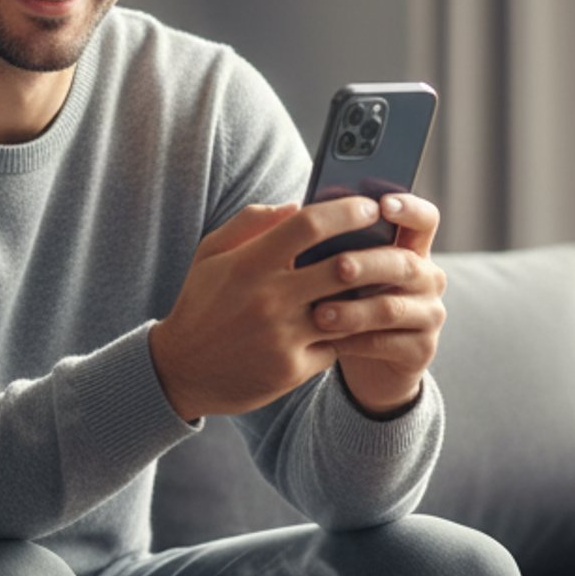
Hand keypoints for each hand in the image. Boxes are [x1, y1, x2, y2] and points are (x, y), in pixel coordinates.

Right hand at [148, 194, 444, 421]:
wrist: (181, 369)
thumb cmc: (200, 304)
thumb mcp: (211, 254)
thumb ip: (251, 223)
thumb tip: (295, 205)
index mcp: (249, 264)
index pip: (308, 225)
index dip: (346, 211)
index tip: (370, 207)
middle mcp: (268, 299)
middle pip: (342, 266)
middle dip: (377, 252)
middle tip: (393, 244)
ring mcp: (282, 337)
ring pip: (349, 310)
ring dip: (371, 295)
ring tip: (387, 282)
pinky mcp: (292, 369)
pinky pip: (337, 346)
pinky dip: (350, 332)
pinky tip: (360, 321)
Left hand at [313, 193, 447, 418]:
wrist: (365, 361)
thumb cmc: (345, 301)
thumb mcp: (340, 271)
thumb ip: (333, 245)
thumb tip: (298, 214)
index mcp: (411, 249)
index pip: (424, 220)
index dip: (409, 209)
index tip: (383, 205)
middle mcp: (428, 279)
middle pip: (405, 263)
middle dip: (368, 263)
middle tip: (338, 265)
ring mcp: (429, 315)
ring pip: (392, 308)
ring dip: (353, 310)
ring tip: (318, 314)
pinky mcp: (421, 350)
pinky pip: (387, 343)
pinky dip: (354, 341)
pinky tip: (327, 341)